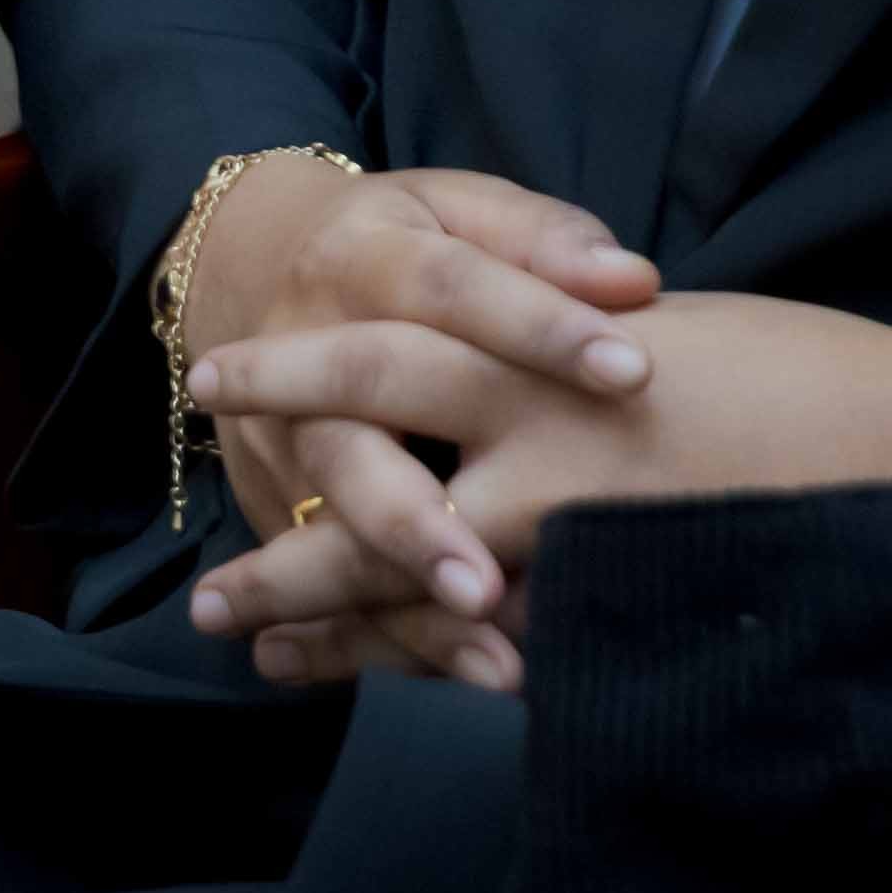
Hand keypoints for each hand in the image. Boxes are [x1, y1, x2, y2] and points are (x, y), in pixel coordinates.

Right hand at [172, 163, 661, 691]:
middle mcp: (306, 354)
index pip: (452, 291)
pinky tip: (460, 681)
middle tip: (494, 583)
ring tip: (491, 656)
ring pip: (334, 524)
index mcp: (366, 260)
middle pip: (354, 438)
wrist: (256, 266)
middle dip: (417, 517)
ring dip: (402, 597)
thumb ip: (543, 241)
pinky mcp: (275, 502)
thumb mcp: (461, 211)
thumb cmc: (407, 245)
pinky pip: (325, 577)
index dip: (540, 328)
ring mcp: (283, 439)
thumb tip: (632, 281)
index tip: (634, 371)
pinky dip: (382, 638)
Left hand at [209, 288, 891, 691]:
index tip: (217, 392)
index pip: (382, 358)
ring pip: (413, 579)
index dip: (295, 379)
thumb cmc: (794, 368)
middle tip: (200, 581)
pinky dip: (434, 663)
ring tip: (248, 652)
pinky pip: (503, 643)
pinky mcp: (622, 594)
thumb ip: (557, 349)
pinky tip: (386, 689)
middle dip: (278, 529)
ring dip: (326, 621)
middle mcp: (540, 430)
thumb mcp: (650, 327)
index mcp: (540, 343)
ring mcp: (579, 524)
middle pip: (367, 473)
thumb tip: (500, 359)